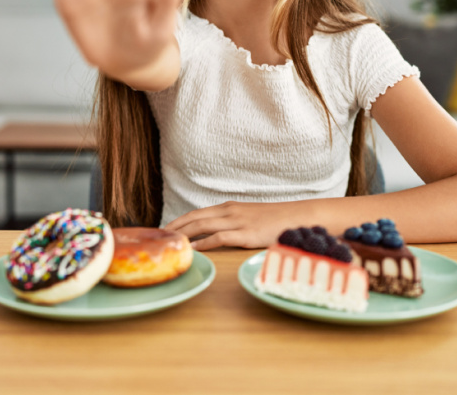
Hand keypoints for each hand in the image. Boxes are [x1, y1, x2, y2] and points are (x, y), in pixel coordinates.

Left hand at [165, 201, 304, 250]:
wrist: (298, 217)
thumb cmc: (275, 220)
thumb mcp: (250, 217)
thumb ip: (233, 223)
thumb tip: (216, 235)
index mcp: (229, 207)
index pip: (196, 213)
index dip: (179, 221)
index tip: (165, 229)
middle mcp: (230, 211)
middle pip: (194, 217)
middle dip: (175, 227)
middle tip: (159, 237)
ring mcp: (237, 222)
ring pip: (202, 225)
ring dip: (184, 234)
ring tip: (170, 242)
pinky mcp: (246, 234)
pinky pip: (219, 238)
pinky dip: (203, 244)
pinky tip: (193, 250)